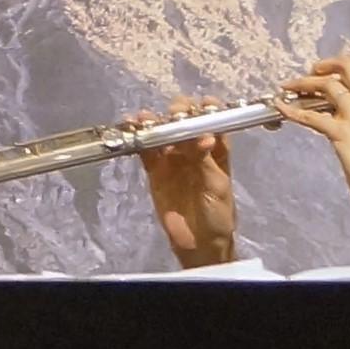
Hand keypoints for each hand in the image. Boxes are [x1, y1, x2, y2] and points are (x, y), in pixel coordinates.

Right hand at [130, 116, 240, 266]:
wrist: (200, 243)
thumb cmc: (218, 214)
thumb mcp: (216, 186)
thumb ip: (206, 160)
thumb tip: (201, 136)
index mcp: (216, 148)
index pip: (211, 120)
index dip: (207, 109)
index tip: (203, 105)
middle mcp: (193, 148)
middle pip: (184, 120)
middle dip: (179, 113)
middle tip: (175, 117)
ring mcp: (173, 158)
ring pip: (163, 131)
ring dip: (155, 122)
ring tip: (146, 119)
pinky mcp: (155, 170)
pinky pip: (146, 150)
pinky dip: (138, 138)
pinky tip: (132, 127)